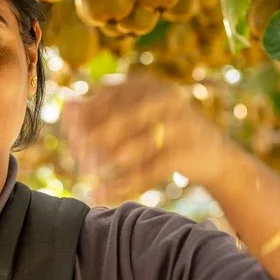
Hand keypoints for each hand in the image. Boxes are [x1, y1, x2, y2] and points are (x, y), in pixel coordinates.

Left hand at [60, 73, 229, 206]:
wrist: (214, 154)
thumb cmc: (165, 133)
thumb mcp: (137, 114)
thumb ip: (103, 108)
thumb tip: (65, 104)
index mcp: (149, 85)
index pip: (109, 93)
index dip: (85, 114)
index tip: (69, 135)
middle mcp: (165, 99)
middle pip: (120, 117)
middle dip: (93, 140)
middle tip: (77, 161)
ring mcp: (179, 124)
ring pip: (134, 145)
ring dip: (107, 164)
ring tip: (88, 179)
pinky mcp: (187, 151)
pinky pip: (149, 170)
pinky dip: (124, 185)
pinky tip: (105, 194)